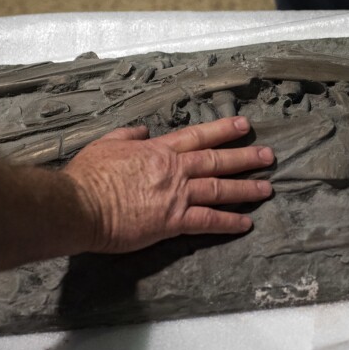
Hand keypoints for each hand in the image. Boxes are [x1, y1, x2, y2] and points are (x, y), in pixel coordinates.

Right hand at [64, 117, 273, 253]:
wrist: (80, 205)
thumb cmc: (88, 176)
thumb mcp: (107, 144)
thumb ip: (128, 135)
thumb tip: (143, 130)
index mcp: (158, 150)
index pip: (198, 136)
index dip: (223, 130)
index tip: (243, 126)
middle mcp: (174, 169)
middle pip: (216, 160)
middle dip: (245, 157)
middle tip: (268, 155)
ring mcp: (176, 195)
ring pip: (219, 189)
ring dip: (246, 188)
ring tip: (267, 188)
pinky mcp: (173, 222)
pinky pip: (207, 221)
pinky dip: (228, 222)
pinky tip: (245, 223)